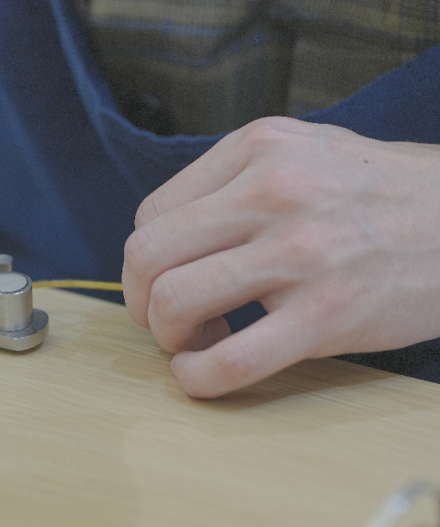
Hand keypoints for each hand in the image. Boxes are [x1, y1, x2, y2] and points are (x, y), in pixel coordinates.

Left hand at [122, 117, 439, 396]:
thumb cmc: (385, 195)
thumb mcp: (308, 151)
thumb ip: (237, 180)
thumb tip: (167, 233)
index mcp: (259, 148)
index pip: (153, 213)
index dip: (150, 259)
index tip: (172, 278)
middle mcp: (273, 191)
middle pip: (147, 255)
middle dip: (141, 300)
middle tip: (166, 319)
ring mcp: (300, 253)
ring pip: (174, 302)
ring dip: (166, 336)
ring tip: (197, 340)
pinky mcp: (327, 315)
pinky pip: (230, 360)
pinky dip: (196, 378)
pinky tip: (203, 374)